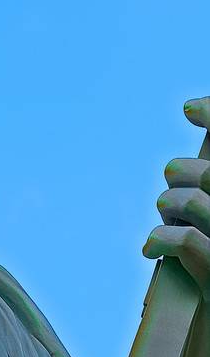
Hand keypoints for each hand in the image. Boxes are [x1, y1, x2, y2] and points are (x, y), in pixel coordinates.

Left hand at [144, 97, 209, 356]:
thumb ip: (207, 221)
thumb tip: (184, 181)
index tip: (191, 105)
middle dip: (184, 172)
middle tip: (168, 188)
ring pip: (204, 202)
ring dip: (170, 203)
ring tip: (161, 219)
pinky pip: (192, 244)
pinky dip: (164, 238)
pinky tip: (153, 250)